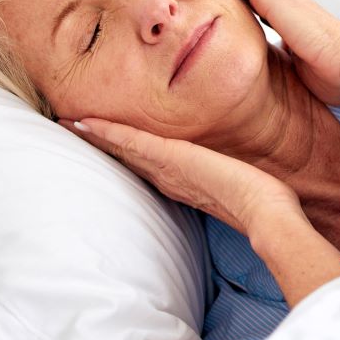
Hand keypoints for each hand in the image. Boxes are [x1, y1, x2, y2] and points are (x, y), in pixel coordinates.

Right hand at [61, 117, 304, 252]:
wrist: (269, 217)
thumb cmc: (267, 205)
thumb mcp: (249, 187)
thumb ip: (244, 181)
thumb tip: (255, 178)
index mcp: (188, 185)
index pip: (152, 166)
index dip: (128, 153)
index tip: (108, 140)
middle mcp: (172, 180)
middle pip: (130, 159)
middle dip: (103, 145)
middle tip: (72, 129)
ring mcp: (170, 171)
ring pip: (125, 151)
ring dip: (98, 137)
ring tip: (70, 123)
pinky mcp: (173, 160)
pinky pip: (134, 144)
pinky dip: (109, 133)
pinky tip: (87, 123)